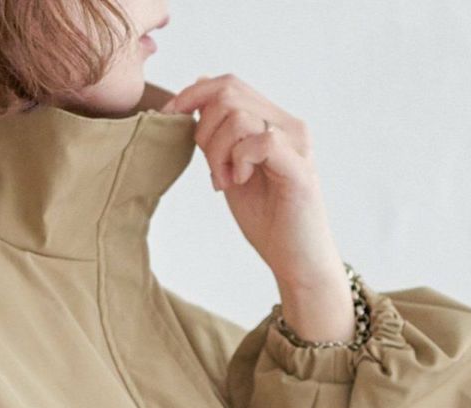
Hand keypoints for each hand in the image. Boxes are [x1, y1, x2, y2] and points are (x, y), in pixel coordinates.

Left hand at [160, 74, 354, 341]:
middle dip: (204, 131)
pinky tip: (240, 182)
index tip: (171, 120)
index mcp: (273, 122)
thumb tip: (198, 91)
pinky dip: (239, 161)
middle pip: (229, 93)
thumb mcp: (230, 170)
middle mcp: (288, 125)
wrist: (297, 260)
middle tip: (212, 171)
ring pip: (239, 117)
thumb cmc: (268, 221)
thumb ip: (218, 136)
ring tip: (226, 182)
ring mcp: (297, 143)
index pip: (229, 84)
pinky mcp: (300, 167)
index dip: (193, 95)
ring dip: (218, 153)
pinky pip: (260, 142)